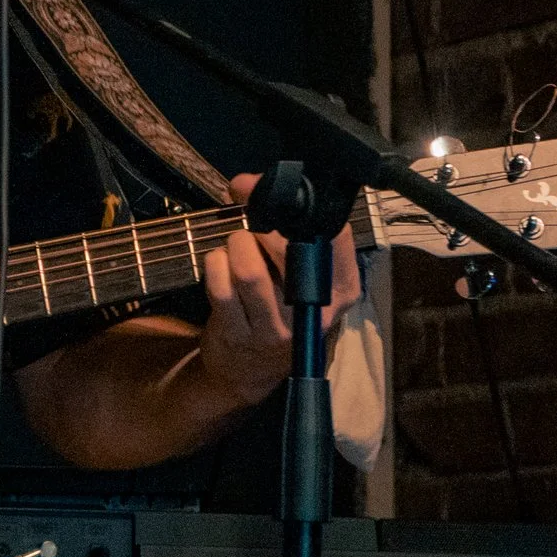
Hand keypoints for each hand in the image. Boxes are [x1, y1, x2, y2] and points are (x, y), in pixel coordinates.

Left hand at [194, 172, 363, 412]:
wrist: (249, 373)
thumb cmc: (280, 310)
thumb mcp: (302, 279)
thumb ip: (291, 233)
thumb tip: (249, 182)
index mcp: (341, 291)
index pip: (335, 237)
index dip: (302, 206)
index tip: (273, 189)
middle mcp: (314, 312)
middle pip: (290, 251)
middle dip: (263, 223)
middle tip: (251, 217)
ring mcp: (276, 329)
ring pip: (251, 271)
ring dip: (237, 244)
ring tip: (237, 243)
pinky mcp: (239, 335)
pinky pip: (221, 288)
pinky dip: (215, 264)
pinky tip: (219, 261)